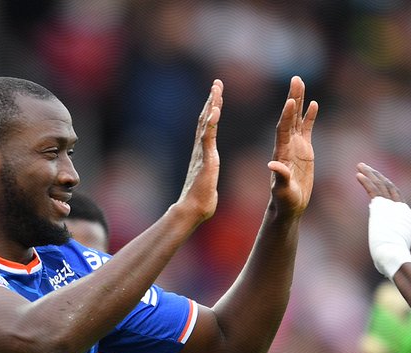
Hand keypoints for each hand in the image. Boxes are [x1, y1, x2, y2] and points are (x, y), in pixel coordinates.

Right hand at [176, 80, 223, 223]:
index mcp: (204, 152)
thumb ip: (207, 174)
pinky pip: (208, 137)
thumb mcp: (207, 181)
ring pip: (206, 123)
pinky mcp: (205, 159)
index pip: (207, 126)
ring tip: (217, 88)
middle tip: (216, 83)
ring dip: (211, 104)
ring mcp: (202, 152)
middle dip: (211, 99)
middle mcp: (201, 148)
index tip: (216, 96)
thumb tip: (206, 176)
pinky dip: (211, 122)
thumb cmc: (200, 201)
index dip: (211, 110)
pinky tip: (215, 109)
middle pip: (205, 118)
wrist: (193, 210)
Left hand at [268, 76, 318, 217]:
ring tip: (300, 82)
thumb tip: (273, 165)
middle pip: (289, 117)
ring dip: (299, 101)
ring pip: (297, 118)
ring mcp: (295, 146)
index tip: (290, 100)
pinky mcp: (304, 150)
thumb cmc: (285, 200)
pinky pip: (307, 129)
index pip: (283, 129)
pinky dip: (309, 116)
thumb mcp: (283, 190)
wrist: (289, 205)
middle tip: (295, 79)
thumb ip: (280, 177)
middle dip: (293, 98)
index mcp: (281, 152)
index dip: (286, 115)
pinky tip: (314, 104)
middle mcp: (287, 145)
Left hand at [357, 163, 410, 277]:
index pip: (395, 196)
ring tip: (359, 165)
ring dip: (369, 173)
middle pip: (388, 186)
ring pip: (380, 184)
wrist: (393, 258)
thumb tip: (380, 250)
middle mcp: (399, 208)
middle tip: (366, 167)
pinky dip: (366, 180)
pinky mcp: (382, 207)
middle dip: (377, 175)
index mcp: (404, 216)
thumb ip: (386, 242)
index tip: (377, 178)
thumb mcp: (390, 248)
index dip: (386, 185)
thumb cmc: (391, 259)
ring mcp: (391, 206)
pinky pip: (373, 189)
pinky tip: (357, 174)